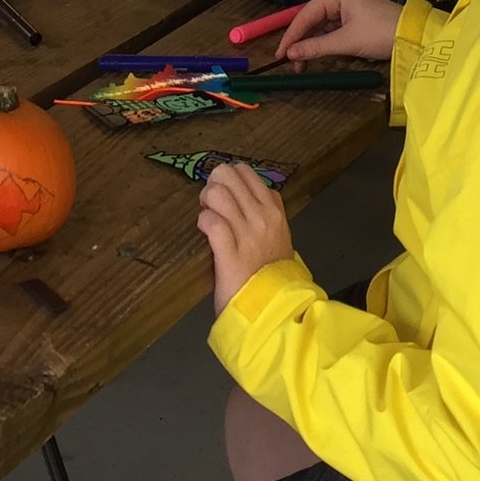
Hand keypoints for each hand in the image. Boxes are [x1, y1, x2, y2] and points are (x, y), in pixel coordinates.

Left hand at [198, 161, 293, 313]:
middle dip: (213, 185)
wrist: (275, 308)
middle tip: (210, 205)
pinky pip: (211, 221)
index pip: (246, 172)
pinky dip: (203, 223)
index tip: (224, 197)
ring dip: (206, 203)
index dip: (229, 180)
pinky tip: (205, 233)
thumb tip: (239, 199)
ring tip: (207, 218)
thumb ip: (262, 214)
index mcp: (274, 210)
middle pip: (228, 174)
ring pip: (218, 192)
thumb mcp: (276, 236)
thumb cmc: (271, 273)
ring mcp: (247, 233)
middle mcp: (263, 216)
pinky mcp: (230, 252)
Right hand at [276, 0, 401, 65]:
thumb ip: (316, 47)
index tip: (279, 55)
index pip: (305, 15)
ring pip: (321, 26)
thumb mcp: (346, 41)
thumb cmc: (379, 33)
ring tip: (302, 65)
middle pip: (312, 20)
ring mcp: (347, 6)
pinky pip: (332, 29)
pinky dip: (324, 43)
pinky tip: (316, 55)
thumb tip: (290, 54)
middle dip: (301, 42)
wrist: (413, 36)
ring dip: (312, 45)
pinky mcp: (354, 17)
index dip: (291, 36)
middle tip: (290, 63)